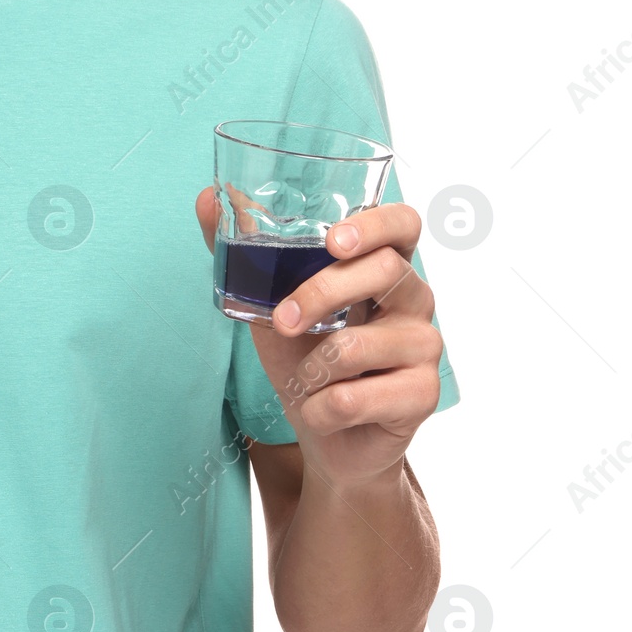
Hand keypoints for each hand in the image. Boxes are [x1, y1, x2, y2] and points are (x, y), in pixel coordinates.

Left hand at [195, 188, 443, 488]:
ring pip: (361, 343)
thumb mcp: (269, 301)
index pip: (403, 224)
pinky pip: (356, 397)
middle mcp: (414, 298)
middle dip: (320, 293)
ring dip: (311, 367)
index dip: (376, 224)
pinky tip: (322, 410)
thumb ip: (243, 250)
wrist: (324, 432)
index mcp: (382, 266)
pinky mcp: (423, 394)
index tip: (333, 240)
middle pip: (384, 271)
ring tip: (306, 378)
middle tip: (283, 320)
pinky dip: (320, 408)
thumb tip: (206, 198)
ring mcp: (425, 346)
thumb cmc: (302, 356)